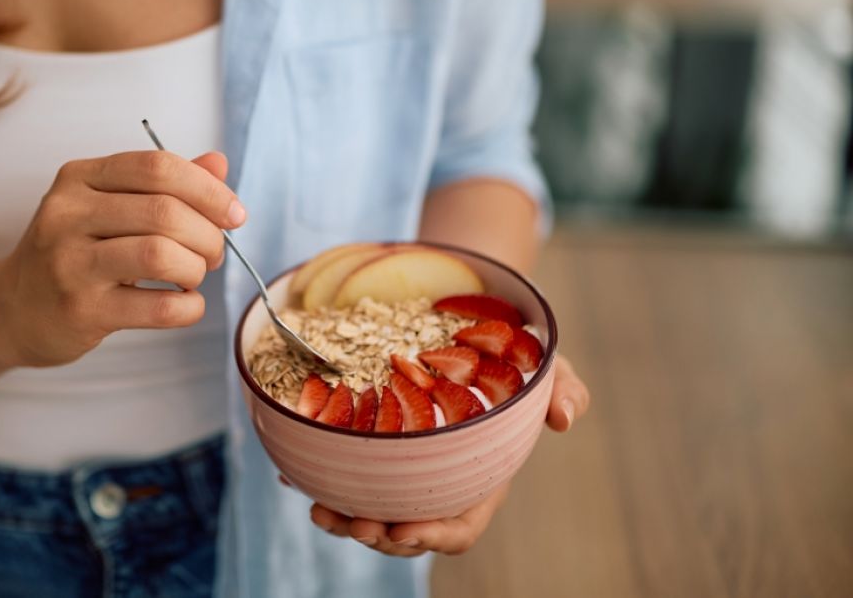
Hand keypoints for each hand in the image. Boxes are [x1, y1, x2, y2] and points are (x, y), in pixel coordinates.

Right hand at [0, 150, 243, 368]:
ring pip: (160, 254)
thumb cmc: (72, 254)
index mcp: (78, 178)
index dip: (208, 189)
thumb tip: (219, 163)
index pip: (157, 167)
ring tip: (194, 276)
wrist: (8, 310)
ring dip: (196, 268)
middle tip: (214, 253)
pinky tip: (186, 304)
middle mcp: (67, 214)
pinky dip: (188, 307)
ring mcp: (70, 264)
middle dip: (208, 234)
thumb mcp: (107, 207)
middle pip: (164, 210)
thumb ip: (163, 185)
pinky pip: (156, 307)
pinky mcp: (80, 311)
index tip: (234, 213)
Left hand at [306, 355, 589, 555]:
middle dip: (378, 537)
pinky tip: (292, 471)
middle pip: (407, 529)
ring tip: (319, 508)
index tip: (404, 530)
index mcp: (478, 478)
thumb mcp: (545, 365)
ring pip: (370, 510)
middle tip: (353, 521)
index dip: (434, 537)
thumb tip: (566, 418)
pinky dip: (317, 478)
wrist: (472, 322)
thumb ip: (562, 387)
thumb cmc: (514, 355)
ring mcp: (402, 469)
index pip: (459, 526)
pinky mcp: (372, 449)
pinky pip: (343, 474)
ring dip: (342, 518)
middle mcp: (437, 481)